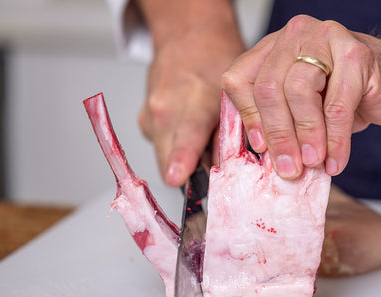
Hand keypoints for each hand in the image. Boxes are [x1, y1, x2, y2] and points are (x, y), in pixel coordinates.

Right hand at [137, 0, 244, 186]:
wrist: (188, 35)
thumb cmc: (216, 63)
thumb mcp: (236, 96)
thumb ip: (232, 134)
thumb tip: (230, 170)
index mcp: (195, 99)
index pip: (186, 134)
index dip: (181, 159)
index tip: (176, 177)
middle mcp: (166, 107)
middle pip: (169, 156)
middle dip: (188, 172)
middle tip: (208, 172)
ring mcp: (151, 114)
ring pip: (165, 155)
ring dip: (184, 159)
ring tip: (203, 139)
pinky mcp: (144, 121)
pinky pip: (161, 145)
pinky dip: (176, 146)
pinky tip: (189, 130)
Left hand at [222, 15, 380, 178]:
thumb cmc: (345, 96)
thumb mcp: (302, 107)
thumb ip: (279, 120)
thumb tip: (265, 156)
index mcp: (273, 47)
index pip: (241, 80)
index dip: (249, 118)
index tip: (261, 149)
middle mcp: (295, 36)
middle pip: (269, 88)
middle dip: (278, 135)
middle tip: (288, 168)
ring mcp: (326, 39)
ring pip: (299, 92)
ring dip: (306, 136)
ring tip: (313, 162)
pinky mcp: (356, 55)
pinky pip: (336, 107)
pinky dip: (335, 141)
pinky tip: (335, 161)